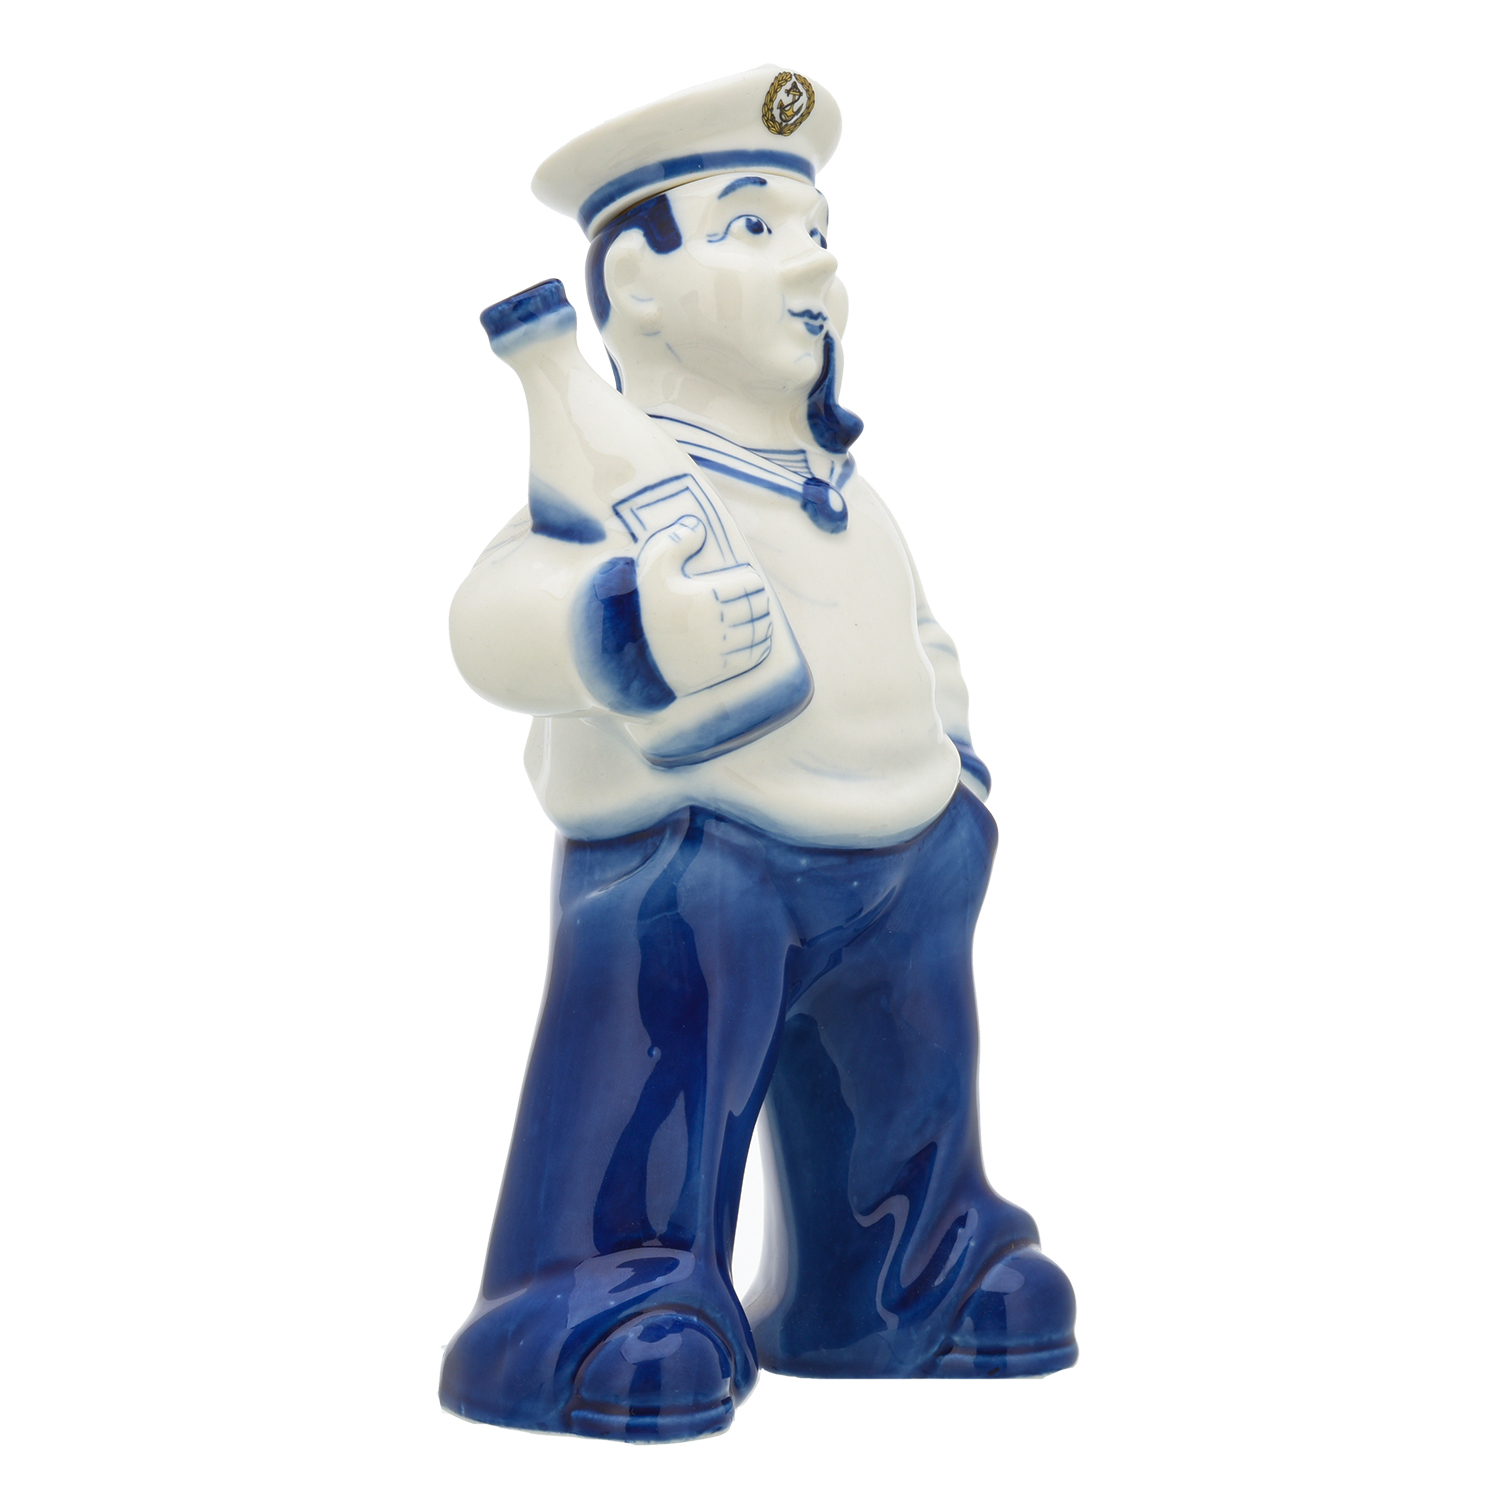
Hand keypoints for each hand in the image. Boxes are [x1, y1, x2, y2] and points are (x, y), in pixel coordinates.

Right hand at [635, 516, 771, 696]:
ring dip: (764, 623)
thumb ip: (674, 542)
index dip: (753, 583)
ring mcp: (721, 649)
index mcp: (707, 597)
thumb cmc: (648, 605)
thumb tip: (698, 525)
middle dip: (759, 602)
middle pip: (756, 609)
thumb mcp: (653, 567)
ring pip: (758, 632)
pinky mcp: (721, 669)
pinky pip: (752, 656)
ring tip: (760, 618)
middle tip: (757, 600)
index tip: (751, 583)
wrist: (636, 652)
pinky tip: (761, 640)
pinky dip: (762, 646)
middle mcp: (717, 624)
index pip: (750, 586)